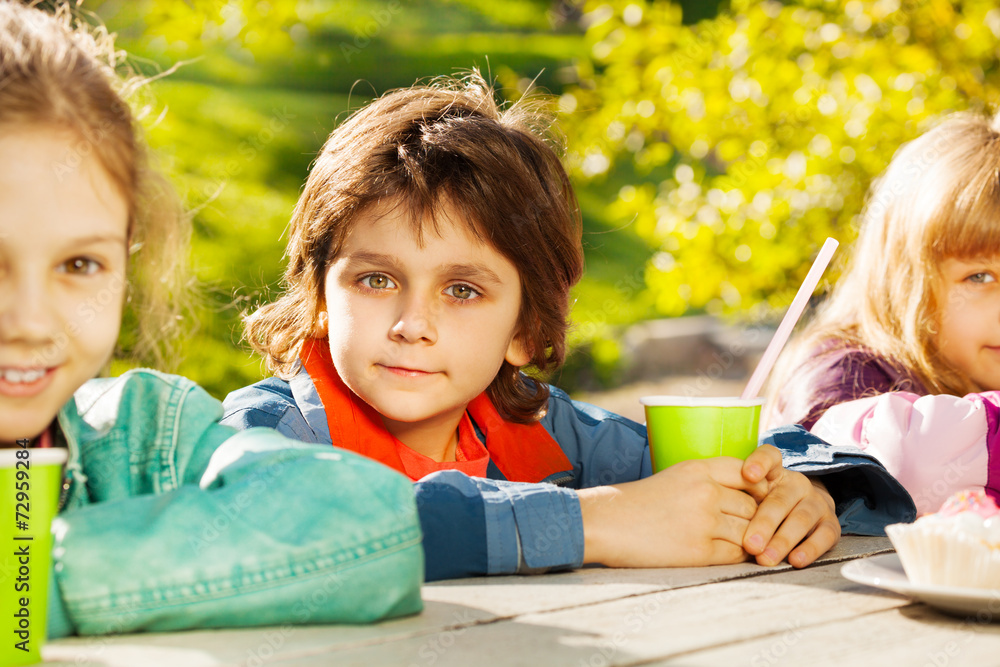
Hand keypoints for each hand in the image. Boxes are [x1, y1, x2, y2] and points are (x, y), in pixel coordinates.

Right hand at [578, 457, 768, 567]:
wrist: (607, 523)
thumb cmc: (639, 501)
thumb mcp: (674, 477)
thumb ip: (708, 481)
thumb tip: (745, 497)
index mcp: (697, 469)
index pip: (746, 471)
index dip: (758, 486)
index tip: (758, 498)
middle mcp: (705, 491)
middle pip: (753, 505)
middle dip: (757, 518)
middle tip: (756, 527)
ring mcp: (704, 521)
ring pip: (749, 531)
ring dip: (750, 540)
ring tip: (745, 544)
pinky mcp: (699, 550)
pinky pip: (735, 554)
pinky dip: (736, 556)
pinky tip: (727, 554)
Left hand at [740, 445, 840, 567]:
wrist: (806, 509)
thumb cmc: (766, 504)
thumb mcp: (752, 495)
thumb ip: (737, 497)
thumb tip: (715, 515)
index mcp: (775, 472)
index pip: (769, 457)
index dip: (760, 463)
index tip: (749, 474)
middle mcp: (797, 484)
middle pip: (780, 500)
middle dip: (764, 524)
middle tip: (749, 545)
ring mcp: (816, 503)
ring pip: (801, 519)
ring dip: (782, 541)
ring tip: (766, 558)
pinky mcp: (831, 524)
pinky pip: (824, 536)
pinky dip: (810, 549)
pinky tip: (795, 560)